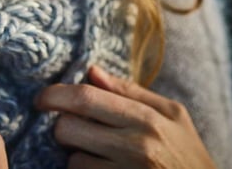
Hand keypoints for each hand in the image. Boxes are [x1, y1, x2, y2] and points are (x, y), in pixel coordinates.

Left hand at [35, 65, 214, 168]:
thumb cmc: (189, 154)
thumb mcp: (172, 115)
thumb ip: (130, 92)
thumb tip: (91, 71)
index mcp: (148, 119)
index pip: (86, 98)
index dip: (55, 95)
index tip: (42, 99)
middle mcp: (136, 147)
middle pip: (68, 129)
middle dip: (62, 127)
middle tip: (74, 129)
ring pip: (72, 160)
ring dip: (77, 156)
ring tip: (98, 155)